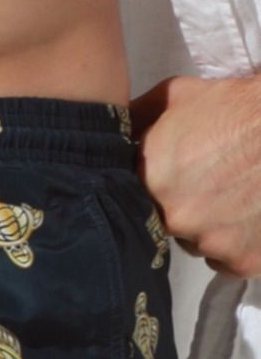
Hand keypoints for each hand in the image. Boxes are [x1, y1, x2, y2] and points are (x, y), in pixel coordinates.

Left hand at [129, 73, 260, 277]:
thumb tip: (110, 134)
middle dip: (184, 208)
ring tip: (234, 198)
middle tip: (210, 186)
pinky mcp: (243, 260)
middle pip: (168, 225)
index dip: (156, 192)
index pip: (136, 202)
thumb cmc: (235, 106)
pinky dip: (238, 245)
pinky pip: (229, 261)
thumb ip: (136, 120)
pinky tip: (249, 218)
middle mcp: (174, 218)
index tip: (174, 181)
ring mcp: (209, 242)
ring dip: (210, 228)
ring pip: (198, 244)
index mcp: (150, 183)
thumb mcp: (176, 97)